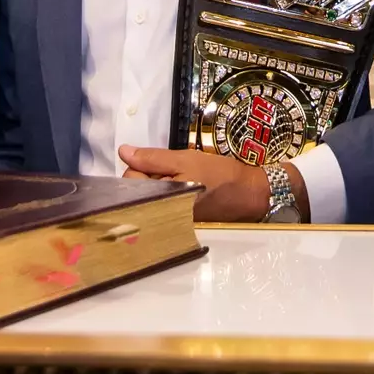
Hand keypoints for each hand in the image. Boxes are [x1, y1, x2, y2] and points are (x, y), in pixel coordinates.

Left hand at [119, 144, 270, 221]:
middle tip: (174, 170)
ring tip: (181, 179)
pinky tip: (184, 189)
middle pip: (137, 190)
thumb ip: (152, 157)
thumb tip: (123, 151)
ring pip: (149, 196)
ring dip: (159, 185)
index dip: (141, 166)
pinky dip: (168, 194)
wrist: (249, 194)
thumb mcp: (185, 159)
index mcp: (160, 198)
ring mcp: (168, 221)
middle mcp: (160, 215)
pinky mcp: (177, 222)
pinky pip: (161, 205)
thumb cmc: (218, 175)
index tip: (160, 162)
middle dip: (149, 177)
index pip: (129, 180)